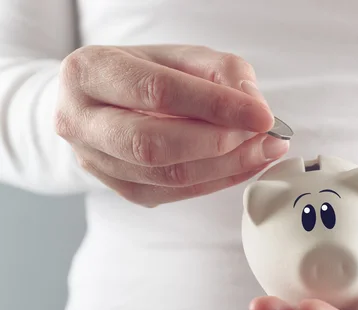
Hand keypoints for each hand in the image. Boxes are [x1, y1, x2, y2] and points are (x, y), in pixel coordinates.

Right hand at [55, 45, 288, 205]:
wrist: (107, 101)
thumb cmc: (146, 74)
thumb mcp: (182, 56)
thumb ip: (222, 71)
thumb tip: (253, 106)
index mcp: (89, 73)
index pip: (157, 92)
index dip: (215, 106)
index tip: (262, 115)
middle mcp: (81, 122)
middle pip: (153, 144)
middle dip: (219, 143)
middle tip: (264, 138)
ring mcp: (96, 162)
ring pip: (167, 176)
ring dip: (226, 167)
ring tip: (263, 151)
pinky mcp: (121, 189)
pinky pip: (174, 193)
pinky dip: (217, 181)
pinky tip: (244, 165)